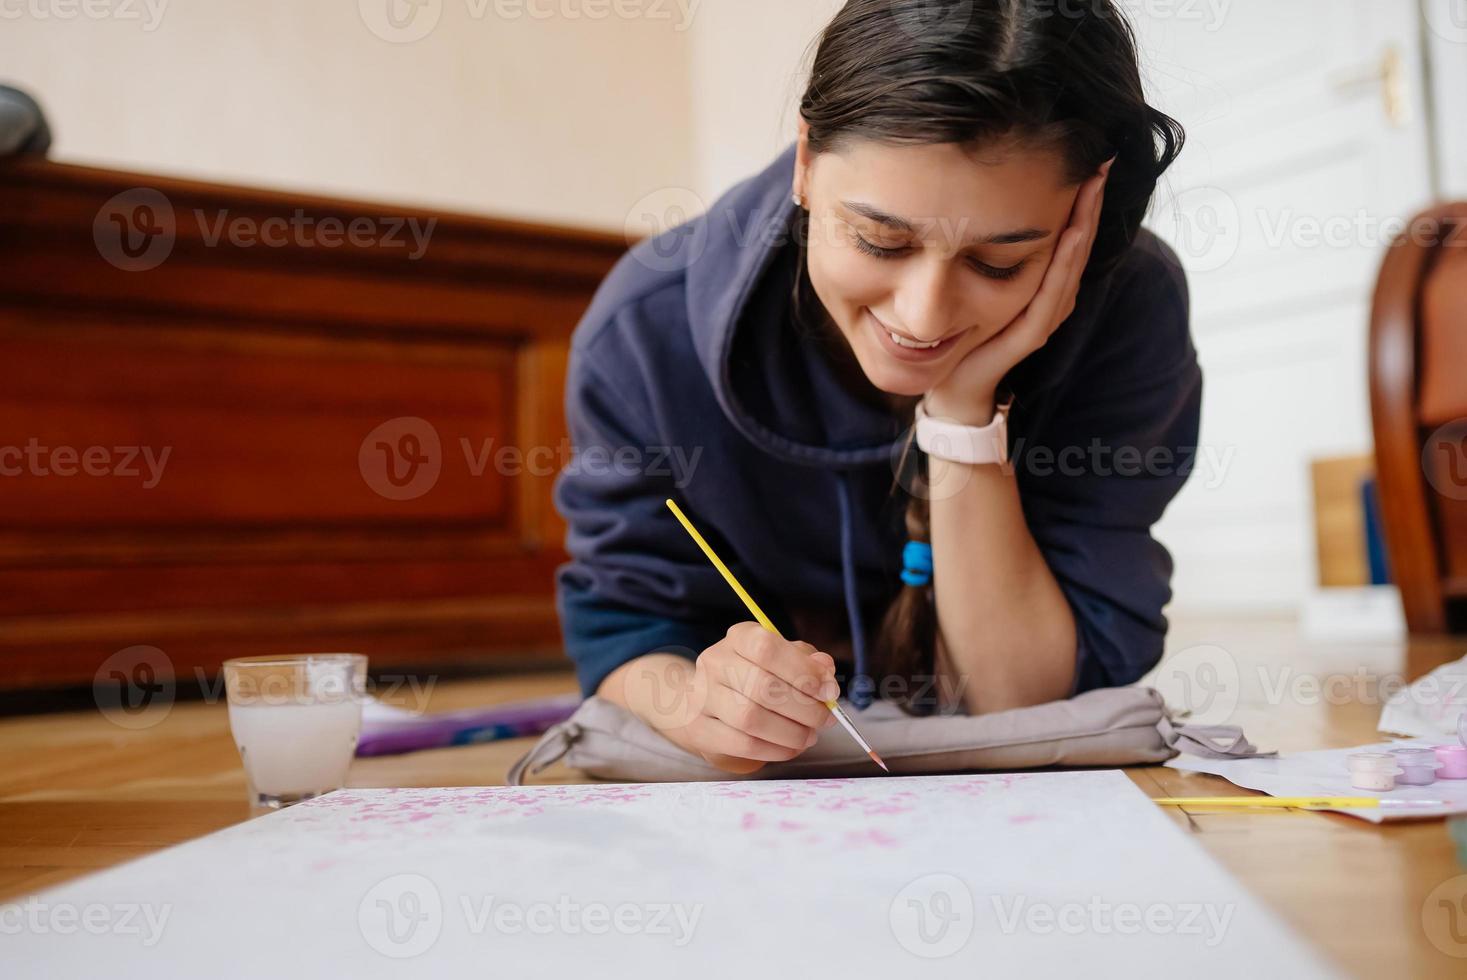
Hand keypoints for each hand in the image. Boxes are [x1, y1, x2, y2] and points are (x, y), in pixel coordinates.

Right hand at [633, 623, 839, 774]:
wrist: (706, 698)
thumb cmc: (753, 675)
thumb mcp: (782, 657)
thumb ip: (806, 661)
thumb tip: (826, 671)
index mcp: (739, 637)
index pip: (767, 648)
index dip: (803, 671)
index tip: (829, 691)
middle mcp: (715, 663)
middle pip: (761, 686)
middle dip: (804, 708)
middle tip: (825, 719)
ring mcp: (703, 697)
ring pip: (750, 718)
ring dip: (791, 732)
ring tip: (809, 736)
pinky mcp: (701, 730)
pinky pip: (742, 745)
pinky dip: (775, 750)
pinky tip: (790, 747)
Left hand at [925, 158, 1113, 424]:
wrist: (952, 385)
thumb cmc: (966, 332)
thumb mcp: (978, 280)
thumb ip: (987, 249)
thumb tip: (980, 199)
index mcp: (1043, 283)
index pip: (1071, 233)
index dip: (1084, 198)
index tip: (1093, 156)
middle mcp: (1050, 297)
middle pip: (1079, 242)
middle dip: (1091, 202)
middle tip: (1102, 159)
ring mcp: (1042, 315)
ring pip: (1071, 263)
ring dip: (1084, 225)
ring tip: (1093, 187)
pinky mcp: (1029, 334)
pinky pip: (1051, 294)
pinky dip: (1063, 264)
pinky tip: (1070, 235)